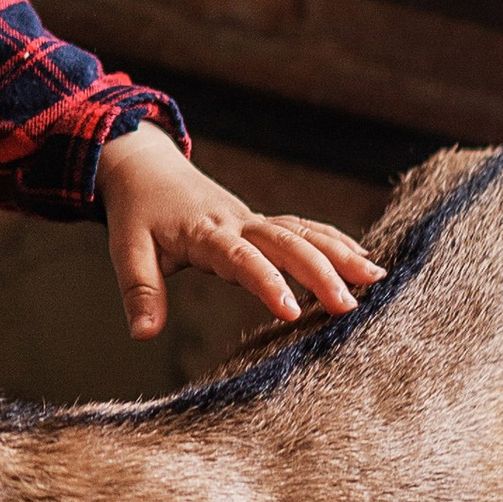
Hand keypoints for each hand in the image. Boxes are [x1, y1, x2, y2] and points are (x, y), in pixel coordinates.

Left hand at [97, 123, 384, 340]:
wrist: (146, 167)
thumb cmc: (138, 212)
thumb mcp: (127, 249)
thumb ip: (140, 290)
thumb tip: (143, 334)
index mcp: (205, 233)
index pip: (241, 258)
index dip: (267, 282)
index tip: (291, 311)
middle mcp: (237, 223)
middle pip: (285, 243)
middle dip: (319, 272)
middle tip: (348, 306)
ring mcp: (253, 220)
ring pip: (303, 232)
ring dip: (339, 254)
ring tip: (375, 279)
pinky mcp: (262, 222)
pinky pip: (303, 228)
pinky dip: (334, 240)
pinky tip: (363, 259)